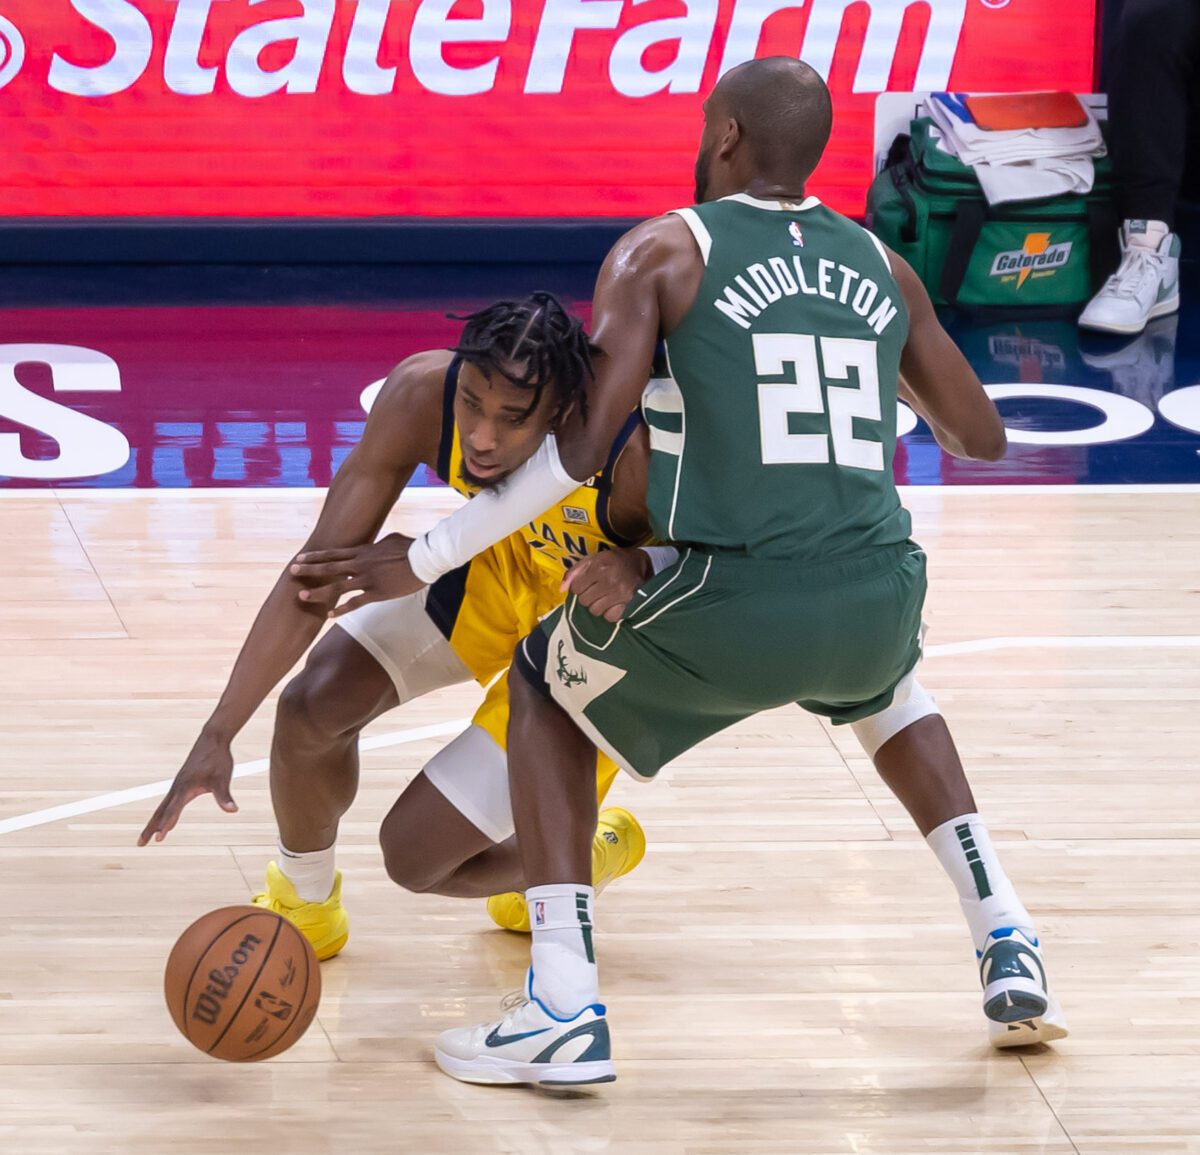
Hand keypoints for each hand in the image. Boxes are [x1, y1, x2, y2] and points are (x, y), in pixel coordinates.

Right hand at [138, 732, 237, 845]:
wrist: (212, 739)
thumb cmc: (218, 759)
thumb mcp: (223, 778)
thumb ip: (225, 796)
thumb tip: (233, 810)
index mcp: (185, 788)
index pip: (173, 810)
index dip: (166, 825)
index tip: (159, 839)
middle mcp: (177, 788)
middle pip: (160, 812)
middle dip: (150, 828)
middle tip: (140, 844)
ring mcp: (178, 785)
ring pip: (162, 807)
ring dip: (155, 822)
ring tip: (148, 836)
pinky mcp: (182, 782)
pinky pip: (169, 801)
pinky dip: (164, 813)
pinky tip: (167, 818)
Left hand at [287, 533, 424, 617]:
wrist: (423, 559)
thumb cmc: (410, 547)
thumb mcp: (390, 539)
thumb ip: (378, 544)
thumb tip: (375, 544)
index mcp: (362, 551)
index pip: (333, 554)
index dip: (316, 556)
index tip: (301, 558)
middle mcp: (360, 564)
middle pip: (328, 567)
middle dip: (309, 569)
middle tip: (292, 571)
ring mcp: (367, 579)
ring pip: (336, 586)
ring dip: (317, 591)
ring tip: (301, 596)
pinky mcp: (376, 593)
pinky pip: (355, 603)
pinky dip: (340, 609)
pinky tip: (329, 614)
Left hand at [562, 548, 652, 621]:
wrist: (640, 564)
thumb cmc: (613, 561)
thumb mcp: (593, 559)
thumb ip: (575, 571)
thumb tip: (561, 589)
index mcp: (599, 566)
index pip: (576, 588)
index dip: (579, 586)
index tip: (586, 583)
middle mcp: (609, 580)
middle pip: (584, 601)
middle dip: (587, 596)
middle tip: (596, 589)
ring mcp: (619, 594)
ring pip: (595, 611)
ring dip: (597, 605)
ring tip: (603, 596)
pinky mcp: (628, 604)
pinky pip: (609, 617)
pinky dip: (609, 612)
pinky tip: (612, 603)